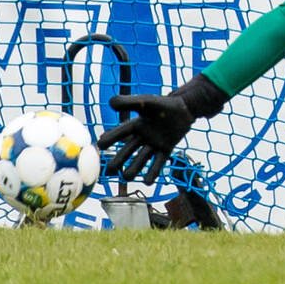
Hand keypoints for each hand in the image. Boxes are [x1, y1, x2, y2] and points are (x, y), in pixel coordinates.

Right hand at [96, 76, 228, 185]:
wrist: (185, 108)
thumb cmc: (164, 104)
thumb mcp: (146, 102)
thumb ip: (129, 102)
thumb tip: (110, 103)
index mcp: (137, 125)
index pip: (121, 133)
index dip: (111, 139)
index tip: (99, 146)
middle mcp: (143, 137)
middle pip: (128, 151)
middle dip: (119, 160)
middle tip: (109, 171)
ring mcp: (154, 144)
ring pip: (141, 159)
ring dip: (134, 168)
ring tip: (126, 177)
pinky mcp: (166, 150)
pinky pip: (158, 163)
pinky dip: (153, 173)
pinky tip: (147, 182)